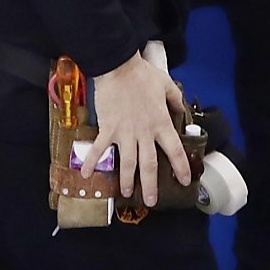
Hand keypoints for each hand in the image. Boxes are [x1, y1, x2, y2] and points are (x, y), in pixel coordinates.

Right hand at [82, 50, 189, 205]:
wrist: (118, 68)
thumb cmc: (143, 76)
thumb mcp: (168, 86)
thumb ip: (175, 100)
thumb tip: (179, 109)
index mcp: (162, 124)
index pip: (175, 151)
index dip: (181, 167)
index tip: (184, 181)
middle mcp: (144, 133)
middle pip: (149, 165)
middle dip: (151, 185)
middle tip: (152, 201)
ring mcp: (125, 133)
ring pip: (127, 163)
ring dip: (126, 180)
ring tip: (127, 193)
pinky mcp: (107, 129)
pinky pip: (99, 149)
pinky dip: (91, 162)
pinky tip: (85, 175)